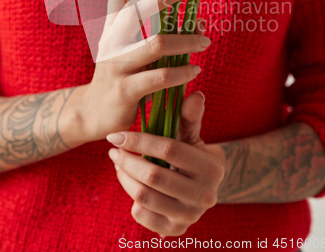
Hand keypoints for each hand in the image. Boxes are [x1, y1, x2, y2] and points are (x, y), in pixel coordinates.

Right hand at [78, 0, 210, 141]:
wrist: (95, 113)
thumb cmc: (122, 76)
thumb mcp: (132, 51)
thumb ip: (161, 34)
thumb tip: (199, 20)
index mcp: (112, 29)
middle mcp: (111, 42)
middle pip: (135, 11)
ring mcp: (116, 65)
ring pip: (154, 43)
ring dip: (185, 40)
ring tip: (205, 41)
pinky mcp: (125, 90)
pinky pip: (158, 77)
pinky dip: (181, 72)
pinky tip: (194, 71)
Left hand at [107, 93, 224, 236]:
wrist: (202, 188)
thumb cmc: (191, 154)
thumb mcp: (191, 136)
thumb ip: (190, 117)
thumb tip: (196, 94)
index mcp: (212, 167)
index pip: (170, 149)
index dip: (140, 140)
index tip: (117, 134)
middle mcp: (205, 195)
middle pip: (154, 175)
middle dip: (127, 160)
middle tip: (112, 150)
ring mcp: (191, 215)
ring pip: (145, 196)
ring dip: (125, 177)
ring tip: (118, 163)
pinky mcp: (176, 230)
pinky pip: (143, 216)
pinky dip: (130, 199)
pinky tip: (129, 184)